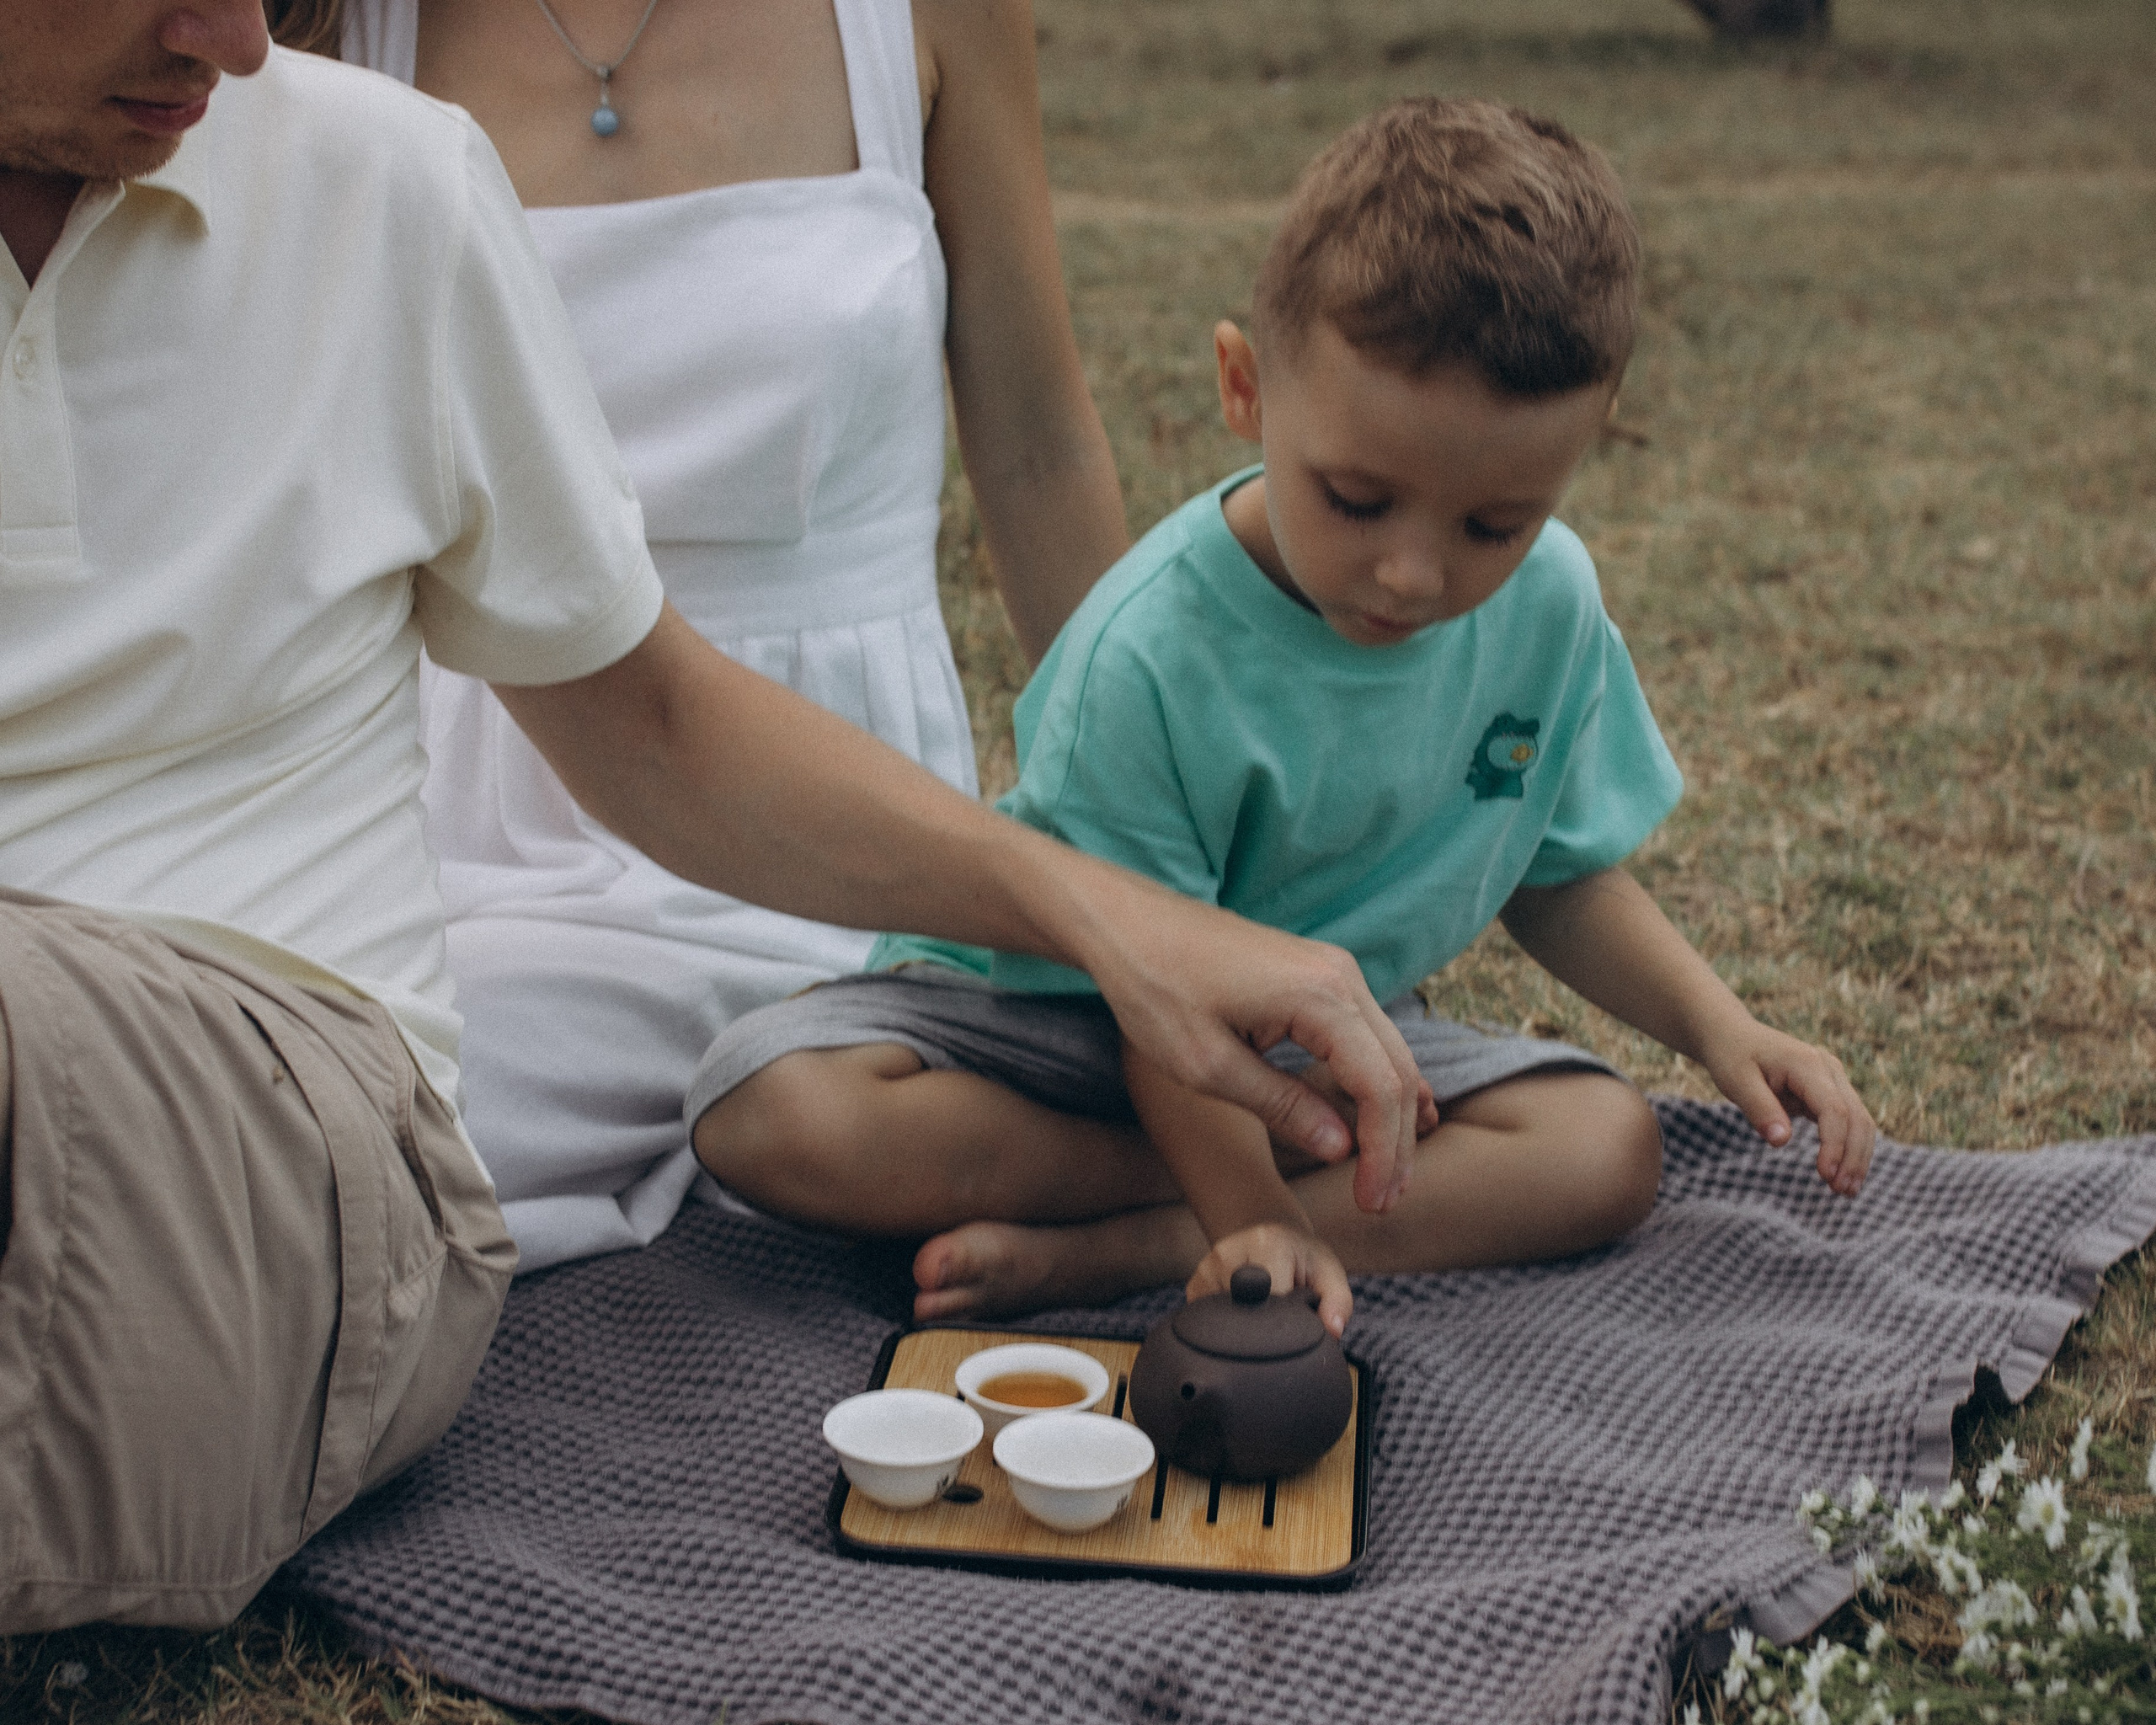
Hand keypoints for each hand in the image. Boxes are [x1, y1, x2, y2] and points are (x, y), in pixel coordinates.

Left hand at [1080, 877, 1416, 1214]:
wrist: (1128, 925)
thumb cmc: (1156, 990)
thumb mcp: (1209, 1066)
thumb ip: (1282, 1107)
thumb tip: (1343, 1149)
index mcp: (1319, 996)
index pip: (1379, 1086)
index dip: (1381, 1153)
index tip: (1369, 1203)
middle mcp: (1340, 975)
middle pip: (1396, 1070)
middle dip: (1395, 1142)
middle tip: (1381, 1202)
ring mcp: (1333, 969)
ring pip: (1387, 1052)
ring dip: (1390, 1114)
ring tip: (1383, 1174)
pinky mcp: (1319, 973)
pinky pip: (1366, 1034)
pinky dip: (1377, 1078)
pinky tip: (1389, 1117)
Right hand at [1188, 1221, 1352, 1336]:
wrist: (1271, 1232)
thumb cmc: (1302, 1257)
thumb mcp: (1329, 1272)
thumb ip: (1338, 1302)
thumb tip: (1332, 1332)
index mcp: (1266, 1244)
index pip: (1272, 1301)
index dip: (1286, 1322)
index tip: (1295, 1325)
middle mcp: (1228, 1253)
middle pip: (1244, 1313)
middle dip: (1263, 1328)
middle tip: (1278, 1322)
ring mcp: (1206, 1268)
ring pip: (1225, 1321)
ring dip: (1245, 1325)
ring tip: (1262, 1311)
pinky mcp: (1195, 1284)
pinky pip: (1208, 1320)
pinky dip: (1227, 1324)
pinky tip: (1243, 1312)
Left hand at [1698, 1022, 1874, 1195]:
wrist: (1732, 1036)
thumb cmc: (1732, 1057)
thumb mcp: (1735, 1081)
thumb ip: (1759, 1109)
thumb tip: (1781, 1141)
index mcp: (1807, 1064)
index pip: (1834, 1109)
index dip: (1834, 1145)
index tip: (1825, 1175)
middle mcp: (1829, 1069)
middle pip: (1855, 1117)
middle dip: (1852, 1157)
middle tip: (1841, 1192)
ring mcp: (1833, 1079)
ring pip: (1859, 1121)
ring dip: (1857, 1156)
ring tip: (1846, 1191)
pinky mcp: (1829, 1091)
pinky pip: (1848, 1122)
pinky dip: (1849, 1148)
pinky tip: (1842, 1173)